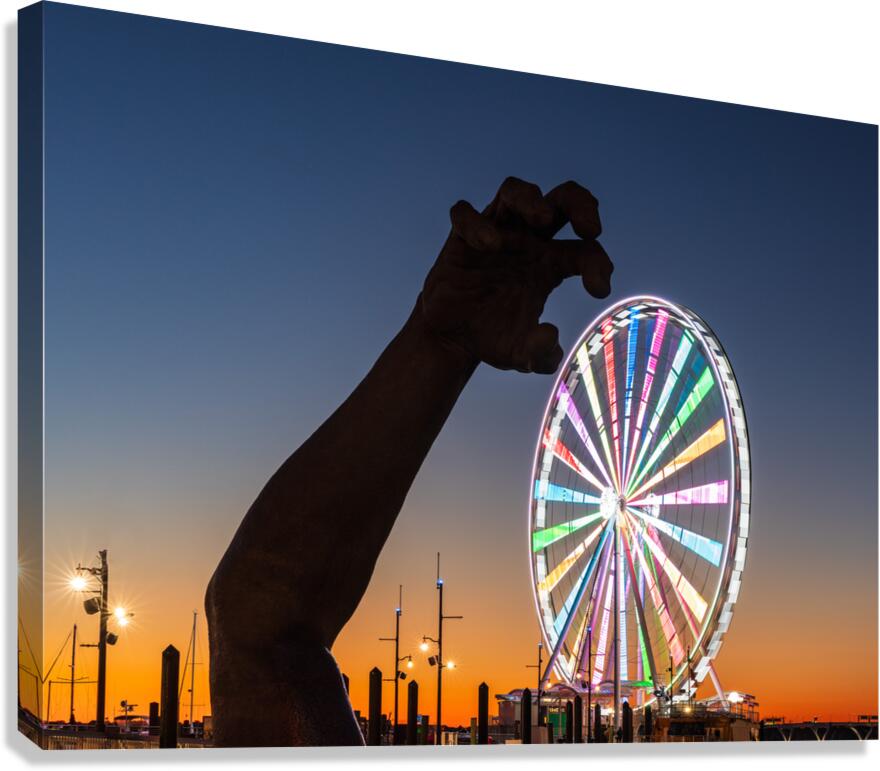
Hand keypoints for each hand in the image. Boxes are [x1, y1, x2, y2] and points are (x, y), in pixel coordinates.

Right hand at [419, 177, 612, 373]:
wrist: (452, 340)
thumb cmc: (493, 338)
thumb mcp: (521, 356)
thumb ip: (541, 354)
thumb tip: (549, 335)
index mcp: (552, 264)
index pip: (586, 251)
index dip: (599, 265)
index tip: (599, 289)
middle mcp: (528, 241)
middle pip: (561, 199)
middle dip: (581, 204)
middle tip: (590, 229)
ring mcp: (494, 234)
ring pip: (515, 192)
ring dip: (531, 199)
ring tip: (542, 219)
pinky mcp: (459, 238)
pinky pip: (465, 214)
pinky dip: (477, 223)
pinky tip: (489, 246)